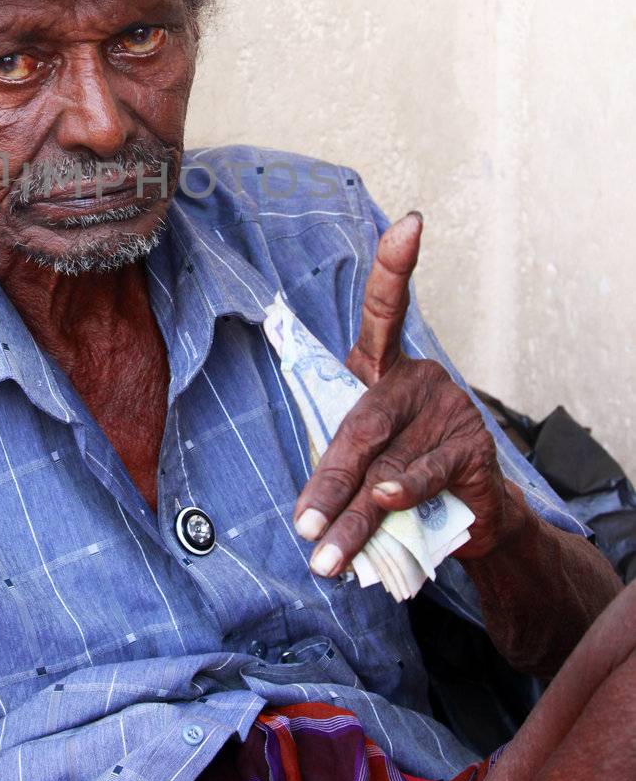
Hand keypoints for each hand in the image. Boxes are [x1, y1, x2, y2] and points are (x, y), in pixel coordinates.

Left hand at [292, 212, 525, 576]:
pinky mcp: (475, 446)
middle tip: (304, 524)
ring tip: (328, 556)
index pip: (386, 308)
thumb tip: (308, 512)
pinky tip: (388, 504)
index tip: (411, 223)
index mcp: (384, 368)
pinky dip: (403, 497)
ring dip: (354, 517)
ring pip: (388, 464)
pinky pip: (427, 473)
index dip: (395, 265)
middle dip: (329, 481)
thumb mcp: (364, 462)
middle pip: (362, 423)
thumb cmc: (400, 476)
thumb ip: (339, 466)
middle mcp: (420, 378)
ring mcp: (451, 409)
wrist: (470, 521)